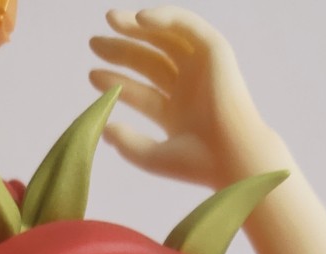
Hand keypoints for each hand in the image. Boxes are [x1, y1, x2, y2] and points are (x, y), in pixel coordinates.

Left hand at [89, 7, 269, 189]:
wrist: (232, 157)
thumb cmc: (198, 165)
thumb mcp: (153, 156)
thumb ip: (128, 143)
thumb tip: (103, 128)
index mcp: (177, 112)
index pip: (141, 91)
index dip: (115, 82)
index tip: (92, 76)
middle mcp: (189, 87)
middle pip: (149, 61)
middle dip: (122, 49)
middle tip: (94, 43)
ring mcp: (202, 69)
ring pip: (165, 38)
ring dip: (137, 27)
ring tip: (110, 20)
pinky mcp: (215, 51)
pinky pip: (186, 25)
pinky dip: (164, 17)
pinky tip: (139, 19)